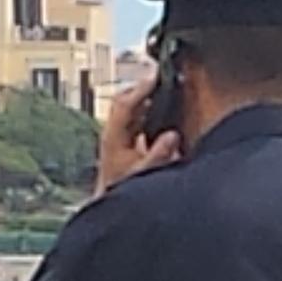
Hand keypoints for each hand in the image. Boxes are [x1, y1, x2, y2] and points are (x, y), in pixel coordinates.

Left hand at [95, 77, 182, 195]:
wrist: (109, 203)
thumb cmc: (122, 189)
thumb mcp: (144, 173)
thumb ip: (159, 154)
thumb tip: (172, 136)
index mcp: (113, 136)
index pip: (125, 104)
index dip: (141, 89)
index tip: (157, 77)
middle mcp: (112, 133)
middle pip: (124, 100)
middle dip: (143, 89)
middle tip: (162, 81)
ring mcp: (115, 136)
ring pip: (129, 109)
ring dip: (145, 100)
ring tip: (163, 93)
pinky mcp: (121, 142)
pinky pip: (133, 119)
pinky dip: (146, 113)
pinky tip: (159, 114)